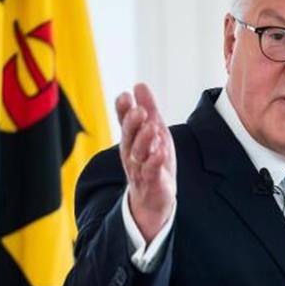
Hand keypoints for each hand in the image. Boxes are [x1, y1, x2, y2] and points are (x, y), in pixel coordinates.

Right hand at [116, 82, 175, 242]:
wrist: (152, 201)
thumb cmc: (152, 162)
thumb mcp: (153, 132)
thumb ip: (148, 109)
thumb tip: (139, 84)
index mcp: (131, 139)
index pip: (124, 121)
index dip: (123, 110)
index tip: (125, 96)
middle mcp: (132, 153)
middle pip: (129, 136)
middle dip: (132, 123)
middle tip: (139, 111)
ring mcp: (140, 169)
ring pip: (138, 154)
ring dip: (144, 141)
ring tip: (152, 128)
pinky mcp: (152, 183)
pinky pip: (151, 172)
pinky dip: (155, 162)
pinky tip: (160, 152)